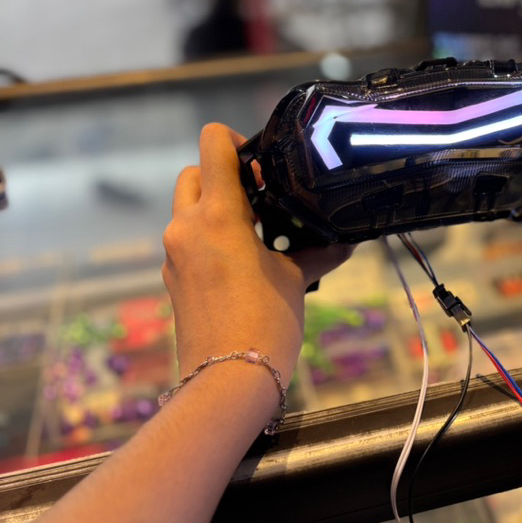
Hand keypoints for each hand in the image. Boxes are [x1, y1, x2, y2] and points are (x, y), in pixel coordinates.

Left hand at [161, 123, 351, 388]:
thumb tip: (347, 240)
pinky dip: (210, 239)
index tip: (262, 162)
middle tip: (261, 198)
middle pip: (194, 173)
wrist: (227, 382)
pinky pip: (189, 242)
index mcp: (217, 214)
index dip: (236, 140)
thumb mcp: (296, 279)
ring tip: (258, 234)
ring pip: (188, 209)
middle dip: (223, 176)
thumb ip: (317, 250)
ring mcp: (174, 255)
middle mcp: (186, 227)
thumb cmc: (265, 323)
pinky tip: (244, 264)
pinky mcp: (174, 279)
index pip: (212, 144)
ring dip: (217, 209)